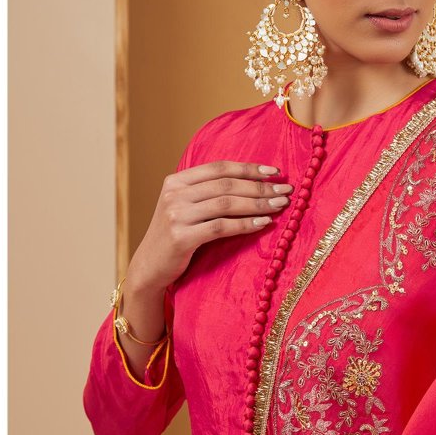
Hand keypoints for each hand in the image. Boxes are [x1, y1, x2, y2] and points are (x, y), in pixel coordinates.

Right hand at [127, 160, 293, 292]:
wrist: (150, 266)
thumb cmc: (176, 235)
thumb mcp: (185, 206)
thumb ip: (207, 192)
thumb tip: (252, 181)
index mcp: (176, 181)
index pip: (219, 168)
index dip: (249, 168)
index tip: (275, 172)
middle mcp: (174, 194)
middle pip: (226, 185)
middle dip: (260, 187)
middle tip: (285, 191)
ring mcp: (176, 215)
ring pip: (226, 204)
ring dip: (258, 204)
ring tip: (279, 206)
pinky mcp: (181, 237)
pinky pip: (221, 227)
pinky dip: (246, 224)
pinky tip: (264, 224)